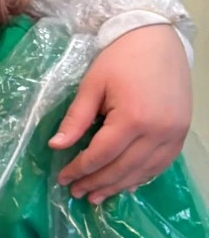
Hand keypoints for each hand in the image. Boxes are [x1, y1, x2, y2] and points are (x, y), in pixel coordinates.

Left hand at [50, 25, 191, 202]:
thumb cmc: (119, 59)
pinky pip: (161, 164)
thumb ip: (76, 119)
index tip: (63, 178)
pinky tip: (126, 184)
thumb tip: (55, 146)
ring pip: (143, 171)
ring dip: (119, 186)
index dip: (80, 169)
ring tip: (96, 196)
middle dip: (97, 183)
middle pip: (123, 168)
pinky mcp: (181, 133)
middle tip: (77, 194)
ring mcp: (174, 134)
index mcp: (133, 118)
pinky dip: (142, 176)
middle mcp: (158, 131)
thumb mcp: (91, 86)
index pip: (101, 155)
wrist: (157, 40)